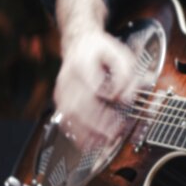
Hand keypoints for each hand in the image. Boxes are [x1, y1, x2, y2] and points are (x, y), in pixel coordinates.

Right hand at [52, 30, 140, 147]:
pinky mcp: (59, 97)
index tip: (120, 109)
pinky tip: (86, 142)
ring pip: (69, 115)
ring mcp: (61, 89)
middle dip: (96, 124)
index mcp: (83, 64)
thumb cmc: (101, 50)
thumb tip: (126, 98)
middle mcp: (68, 77)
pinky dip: (75, 132)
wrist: (79, 42)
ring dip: (85, 132)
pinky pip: (64, 118)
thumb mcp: (120, 54)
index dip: (106, 99)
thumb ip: (126, 75)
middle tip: (112, 135)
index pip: (93, 86)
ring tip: (100, 143)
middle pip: (79, 105)